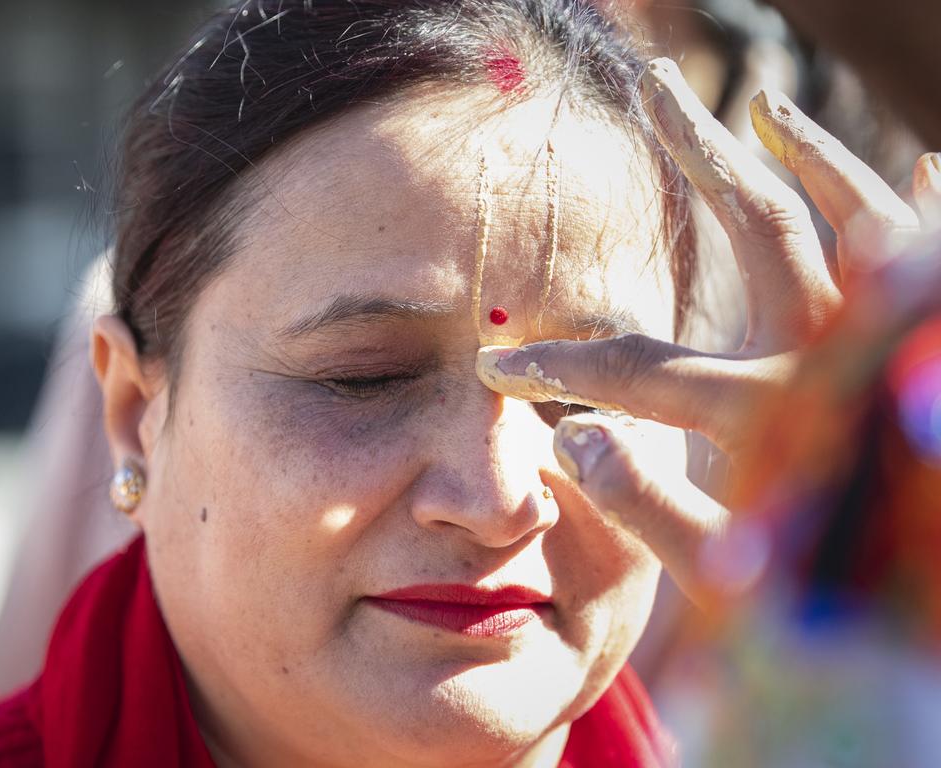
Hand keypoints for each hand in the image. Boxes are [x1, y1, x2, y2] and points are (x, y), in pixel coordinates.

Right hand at [476, 58, 940, 606]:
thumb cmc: (845, 603)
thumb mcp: (733, 579)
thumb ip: (652, 509)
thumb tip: (572, 441)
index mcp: (769, 417)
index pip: (635, 371)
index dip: (556, 368)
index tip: (499, 367)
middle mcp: (835, 354)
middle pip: (758, 225)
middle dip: (694, 151)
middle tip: (654, 87)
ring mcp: (895, 340)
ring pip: (852, 211)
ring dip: (804, 150)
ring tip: (761, 105)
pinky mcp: (927, 345)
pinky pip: (930, 248)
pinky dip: (921, 200)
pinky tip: (923, 158)